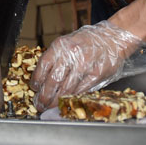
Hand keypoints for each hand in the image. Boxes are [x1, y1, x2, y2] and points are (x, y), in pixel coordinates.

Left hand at [30, 21, 145, 110]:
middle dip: (44, 96)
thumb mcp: (67, 43)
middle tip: (39, 104)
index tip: (34, 88)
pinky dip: (72, 98)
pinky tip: (66, 102)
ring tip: (50, 107)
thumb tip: (42, 79)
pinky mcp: (97, 74)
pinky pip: (81, 90)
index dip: (37, 80)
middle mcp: (71, 54)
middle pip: (53, 80)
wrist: (111, 38)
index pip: (43, 66)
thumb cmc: (87, 42)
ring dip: (56, 101)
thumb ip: (56, 58)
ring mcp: (85, 65)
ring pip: (66, 89)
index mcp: (61, 45)